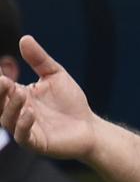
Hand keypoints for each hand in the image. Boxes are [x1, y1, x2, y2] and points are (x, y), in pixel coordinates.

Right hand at [0, 35, 96, 159]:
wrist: (89, 126)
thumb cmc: (70, 102)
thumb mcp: (55, 75)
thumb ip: (39, 60)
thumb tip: (25, 38)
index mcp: (18, 96)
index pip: (2, 87)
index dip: (0, 81)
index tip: (3, 71)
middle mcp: (16, 113)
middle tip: (4, 80)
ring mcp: (24, 129)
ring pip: (7, 120)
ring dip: (12, 107)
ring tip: (21, 93)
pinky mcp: (36, 143)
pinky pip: (23, 135)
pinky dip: (24, 124)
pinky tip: (30, 112)